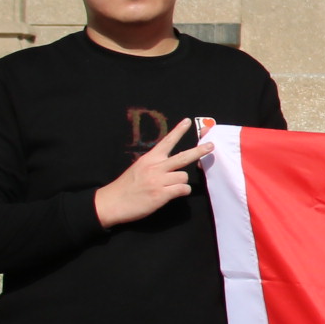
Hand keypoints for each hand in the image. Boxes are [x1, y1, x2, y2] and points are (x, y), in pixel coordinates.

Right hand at [95, 117, 212, 226]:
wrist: (113, 202)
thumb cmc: (126, 186)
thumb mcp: (138, 168)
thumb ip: (154, 165)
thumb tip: (170, 167)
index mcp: (149, 158)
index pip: (166, 141)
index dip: (178, 131)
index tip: (187, 121)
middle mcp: (156, 167)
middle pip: (183, 156)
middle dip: (199, 151)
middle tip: (211, 146)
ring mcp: (159, 181)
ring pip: (184, 176)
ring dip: (181, 182)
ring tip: (171, 187)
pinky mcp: (161, 194)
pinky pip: (182, 189)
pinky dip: (182, 192)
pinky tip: (174, 194)